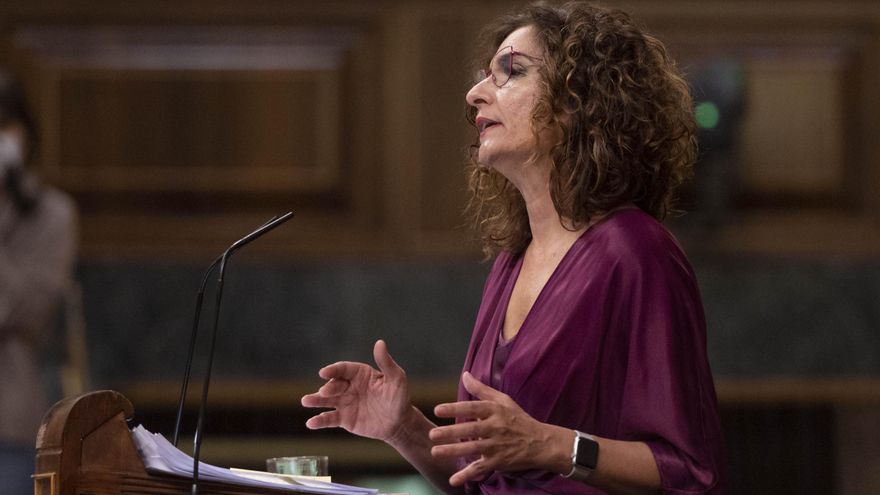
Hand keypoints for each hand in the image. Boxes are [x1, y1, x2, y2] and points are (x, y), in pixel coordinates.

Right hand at [301, 340, 411, 441]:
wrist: (399, 422)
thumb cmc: (399, 397)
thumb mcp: (396, 378)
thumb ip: (386, 362)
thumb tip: (380, 342)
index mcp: (359, 374)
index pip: (343, 369)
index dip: (333, 370)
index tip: (324, 372)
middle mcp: (349, 386)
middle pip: (334, 384)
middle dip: (328, 387)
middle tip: (324, 392)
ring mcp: (345, 403)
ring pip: (327, 400)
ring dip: (315, 400)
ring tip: (305, 401)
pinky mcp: (344, 419)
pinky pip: (329, 419)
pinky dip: (319, 421)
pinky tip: (310, 423)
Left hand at [430, 372, 564, 485]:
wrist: (541, 443)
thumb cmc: (518, 419)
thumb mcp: (503, 400)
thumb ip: (481, 389)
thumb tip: (465, 374)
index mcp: (495, 411)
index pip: (473, 408)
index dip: (455, 408)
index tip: (438, 409)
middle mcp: (495, 427)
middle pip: (471, 430)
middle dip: (451, 432)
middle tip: (432, 434)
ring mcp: (496, 446)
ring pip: (473, 449)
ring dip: (453, 451)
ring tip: (435, 452)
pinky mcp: (498, 461)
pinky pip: (480, 468)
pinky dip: (467, 475)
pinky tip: (454, 480)